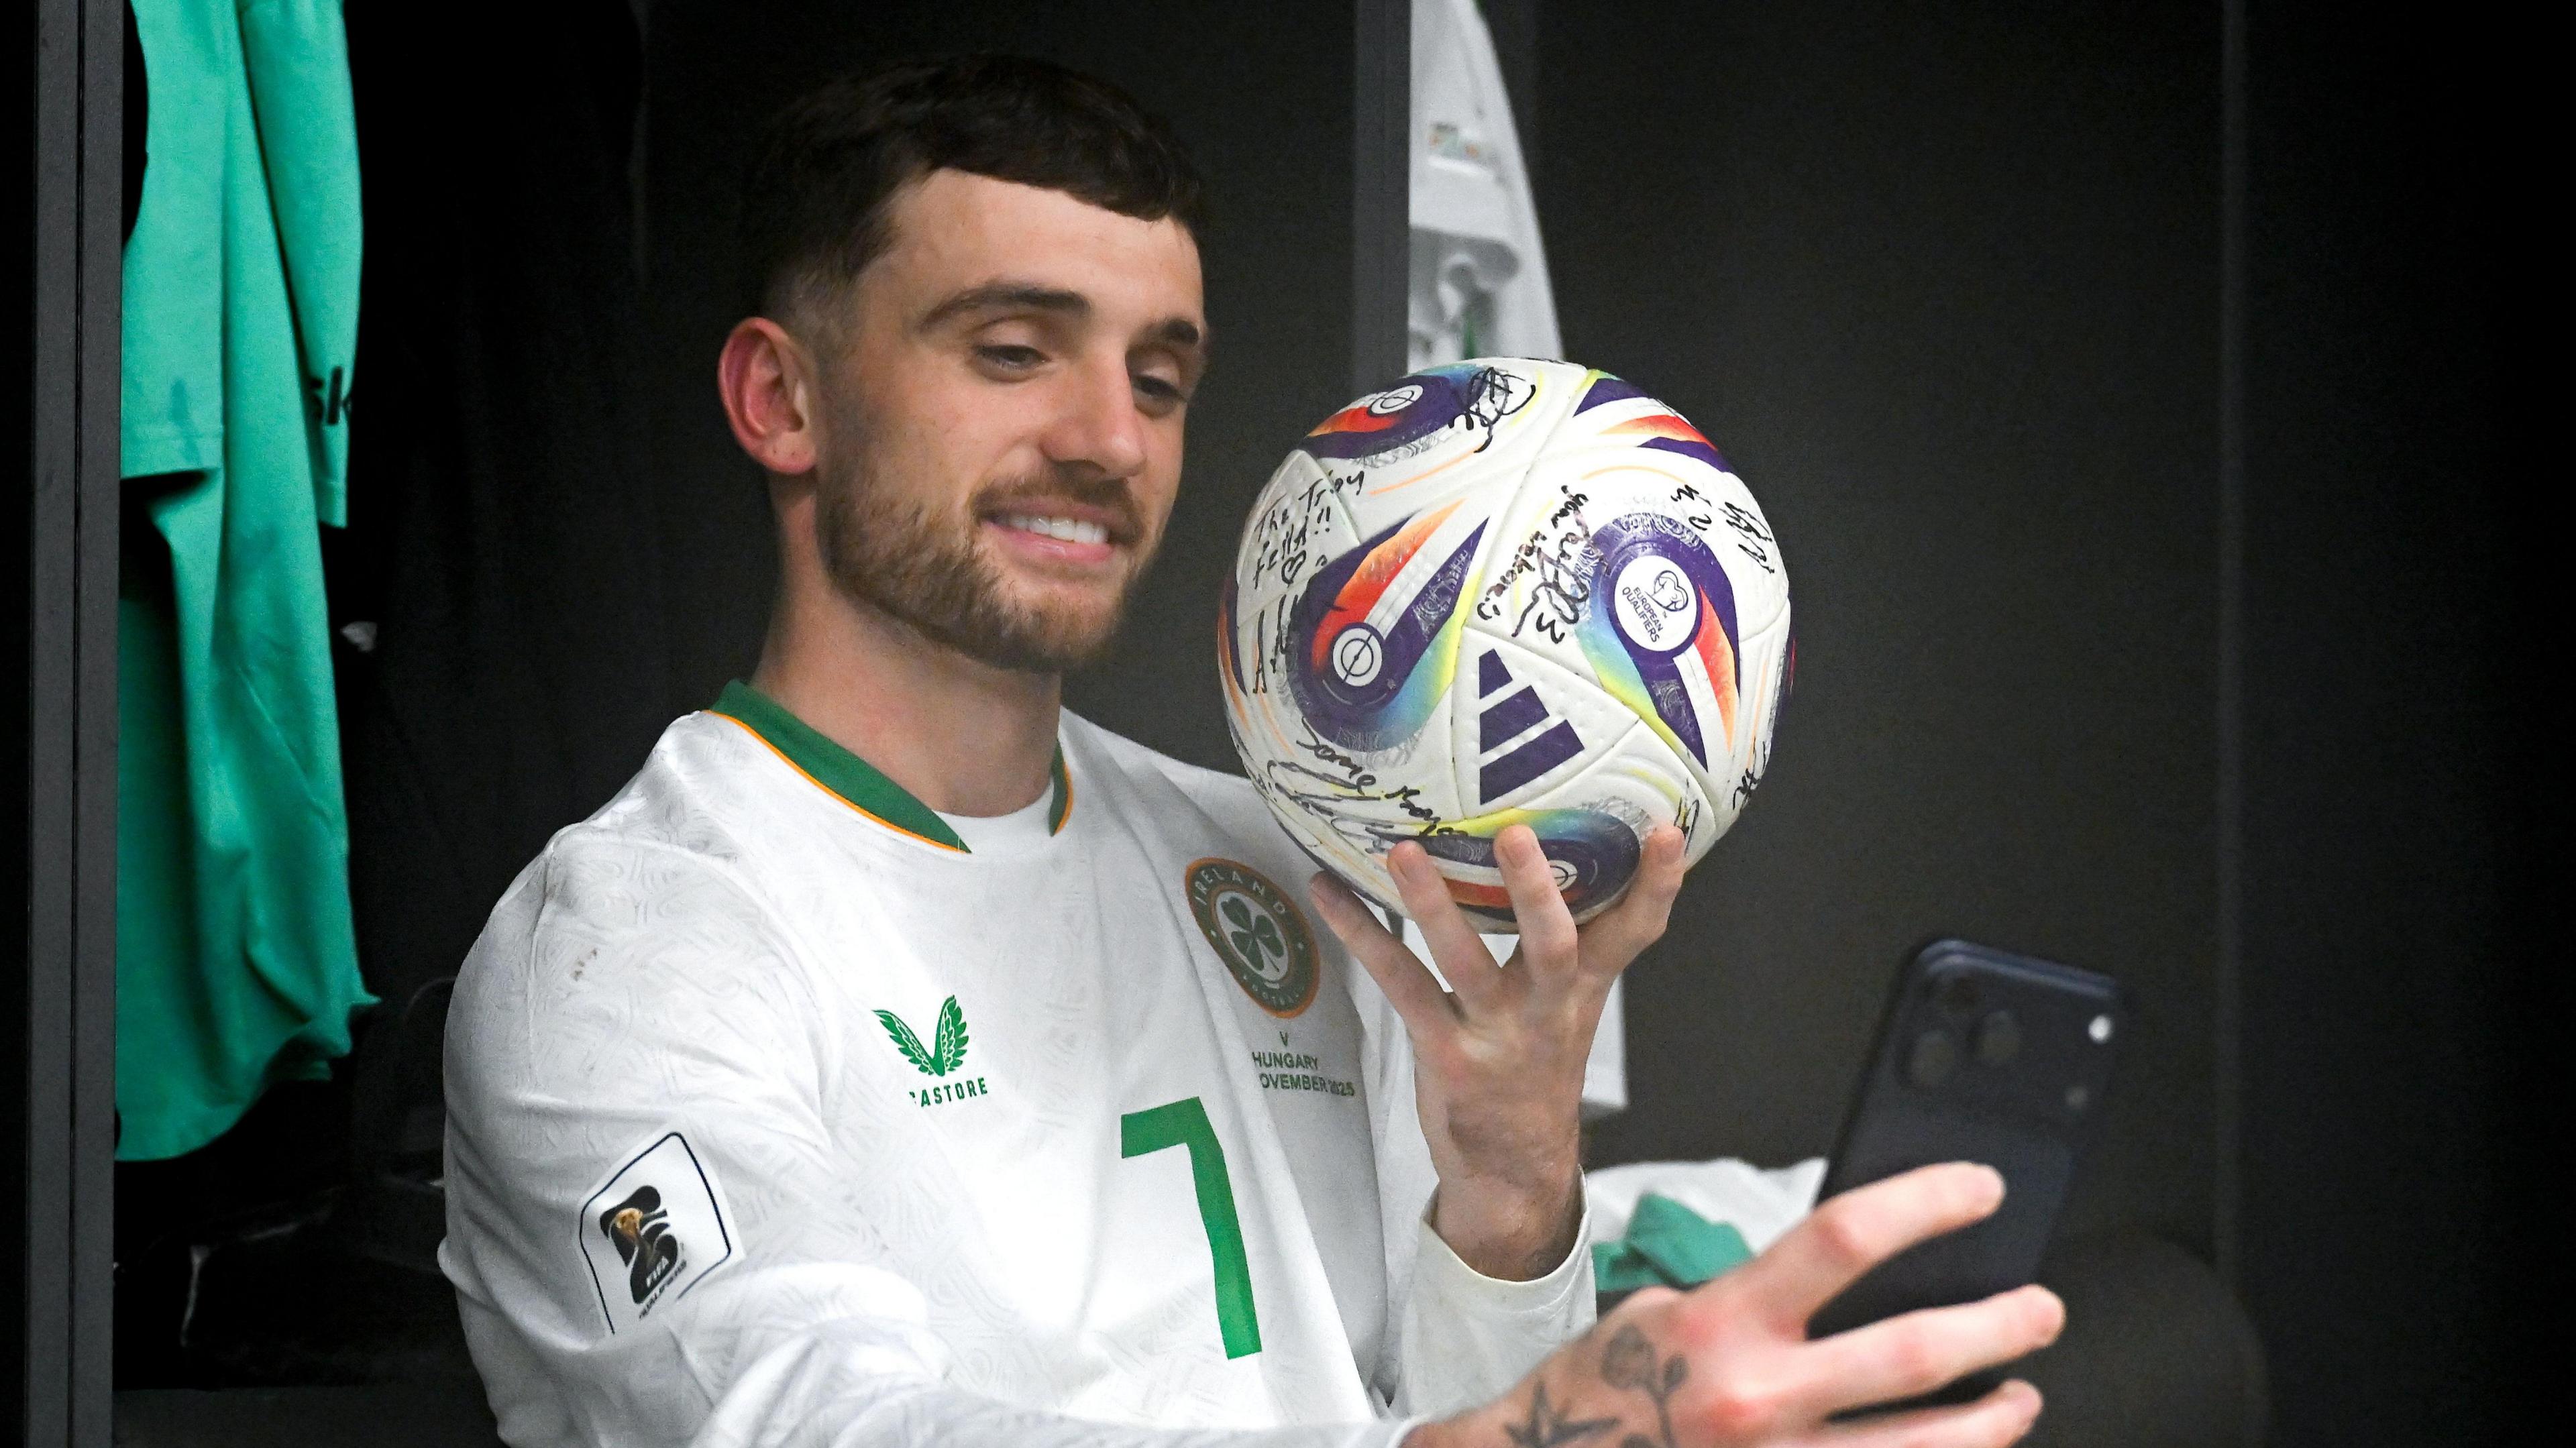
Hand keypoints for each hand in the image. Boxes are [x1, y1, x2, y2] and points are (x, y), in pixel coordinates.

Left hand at [1307, 823, 1686, 1279]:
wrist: (1514, 1171)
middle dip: (1536, 890)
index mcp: (1583, 990)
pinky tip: (1325, 891)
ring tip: (1403, 852)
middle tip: (1517, 833)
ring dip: (1430, 904)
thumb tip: (1558, 844)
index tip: (1667, 831)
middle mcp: (1545, 1009)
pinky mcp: (1443, 1050)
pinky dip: (1360, 933)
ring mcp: (1493, 1032)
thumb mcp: (1571, 1009)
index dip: (1657, 885)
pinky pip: (1399, 984)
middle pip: (1552, 944)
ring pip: (1463, 960)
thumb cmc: (1536, 1069)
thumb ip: (1571, 942)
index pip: (1634, 934)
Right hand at [1410, 1164, 2065, 1447]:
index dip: (1926, 1204)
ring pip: (1925, 1447)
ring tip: (2019, 1396)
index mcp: (1724, 1321)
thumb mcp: (1668, 1310)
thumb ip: (1759, 1294)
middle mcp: (1757, 1397)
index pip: (1844, 1239)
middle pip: (1912, 1354)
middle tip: (2041, 1309)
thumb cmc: (1607, 1387)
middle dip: (1998, 1327)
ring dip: (1992, 1419)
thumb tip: (1854, 1268)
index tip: (1980, 1191)